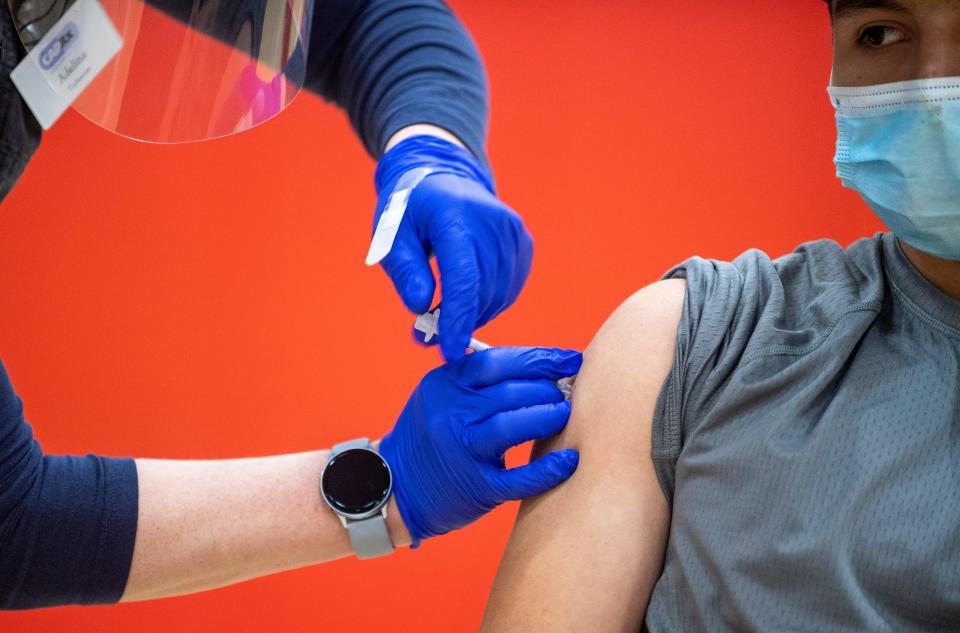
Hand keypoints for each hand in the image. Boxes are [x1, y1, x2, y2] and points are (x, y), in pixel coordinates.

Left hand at [370, 135, 532, 360]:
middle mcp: (491, 222)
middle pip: (483, 291)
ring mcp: (512, 232)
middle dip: (457, 322)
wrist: (442, 175)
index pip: (463, 278)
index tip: (448, 352)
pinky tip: (466, 297)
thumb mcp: (391, 235)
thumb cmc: (411, 208)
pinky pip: (510, 288)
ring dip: (472, 315)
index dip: (457, 320)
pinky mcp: (522, 242)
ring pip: (499, 295)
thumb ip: (405, 271)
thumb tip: (421, 307)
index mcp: (454, 216)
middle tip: (426, 335)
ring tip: (443, 314)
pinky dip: (488, 302)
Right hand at [379, 347, 581, 546]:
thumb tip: (542, 367)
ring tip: (565, 414)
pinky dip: (548, 469)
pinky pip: (518, 477)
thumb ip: (479, 380)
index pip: (498, 361)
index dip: (539, 358)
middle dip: (547, 389)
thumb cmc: (430, 436)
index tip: (568, 359)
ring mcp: (461, 451)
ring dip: (548, 417)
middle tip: (566, 392)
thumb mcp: (441, 396)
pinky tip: (568, 460)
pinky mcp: (475, 486)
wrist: (394, 485)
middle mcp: (450, 413)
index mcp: (445, 383)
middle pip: (510, 391)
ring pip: (513, 426)